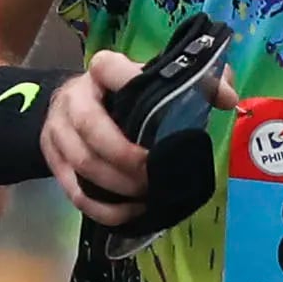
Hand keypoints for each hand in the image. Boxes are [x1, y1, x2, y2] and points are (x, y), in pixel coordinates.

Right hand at [39, 47, 236, 227]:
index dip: (130, 85)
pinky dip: (105, 208)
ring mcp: (58, 131)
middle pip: (93, 132)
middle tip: (155, 175)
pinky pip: (75, 193)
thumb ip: (198, 83)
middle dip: (128, 160)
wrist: (73, 106)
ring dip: (119, 187)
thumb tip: (229, 99)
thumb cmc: (126, 95)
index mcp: (102, 72)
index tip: (160, 112)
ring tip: (147, 195)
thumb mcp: (157, 81)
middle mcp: (74, 99)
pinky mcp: (53, 161)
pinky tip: (130, 212)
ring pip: (84, 165)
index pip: (109, 69)